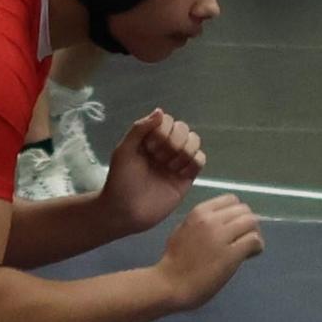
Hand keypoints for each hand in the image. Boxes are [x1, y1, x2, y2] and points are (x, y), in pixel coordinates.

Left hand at [99, 109, 205, 234]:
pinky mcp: (187, 178)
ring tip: (169, 167)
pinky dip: (194, 162)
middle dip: (173, 141)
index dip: (162, 131)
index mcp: (150, 138)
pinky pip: (200, 161)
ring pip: (195, 142)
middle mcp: (165, 147)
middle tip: (158, 159)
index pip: (167, 121)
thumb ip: (139, 129)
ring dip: (184, 151)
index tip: (149, 148)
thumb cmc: (121, 181)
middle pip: (183, 129)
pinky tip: (179, 173)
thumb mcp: (124, 151)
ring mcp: (177, 162)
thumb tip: (160, 111)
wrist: (126, 211)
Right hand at [158, 195, 263, 309]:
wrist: (170, 284)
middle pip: (244, 210)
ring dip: (254, 234)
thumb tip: (220, 223)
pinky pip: (254, 240)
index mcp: (199, 212)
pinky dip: (257, 247)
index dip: (237, 212)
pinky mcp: (231, 254)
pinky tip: (249, 255)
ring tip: (248, 249)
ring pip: (251, 222)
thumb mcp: (183, 230)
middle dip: (248, 224)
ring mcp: (221, 236)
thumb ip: (201, 222)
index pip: (231, 199)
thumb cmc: (174, 261)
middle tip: (244, 239)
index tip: (234, 226)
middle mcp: (212, 220)